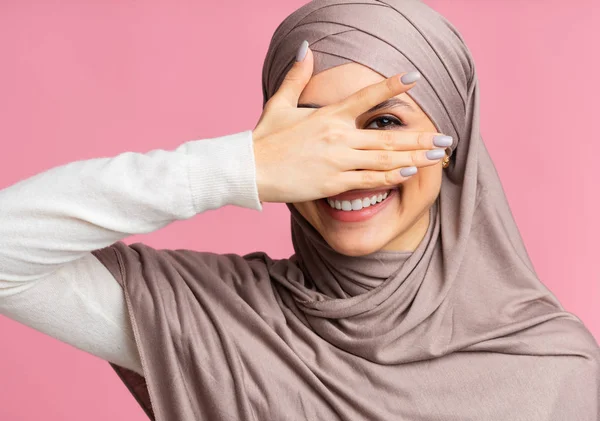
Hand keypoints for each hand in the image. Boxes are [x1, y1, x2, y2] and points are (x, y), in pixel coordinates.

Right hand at [252, 44, 447, 203]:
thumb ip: (297, 77)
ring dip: (415, 157)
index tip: (415, 77)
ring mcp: (338, 160)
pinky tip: (412, 172)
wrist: (249, 169)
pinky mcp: (333, 182)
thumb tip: (306, 48)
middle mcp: (338, 136)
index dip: (393, 85)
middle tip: (446, 137)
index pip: (367, 96)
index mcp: (328, 115)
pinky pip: (370, 179)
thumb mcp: (279, 103)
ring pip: (385, 159)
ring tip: (439, 155)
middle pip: (388, 136)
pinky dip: (392, 176)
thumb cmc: (264, 138)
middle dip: (420, 136)